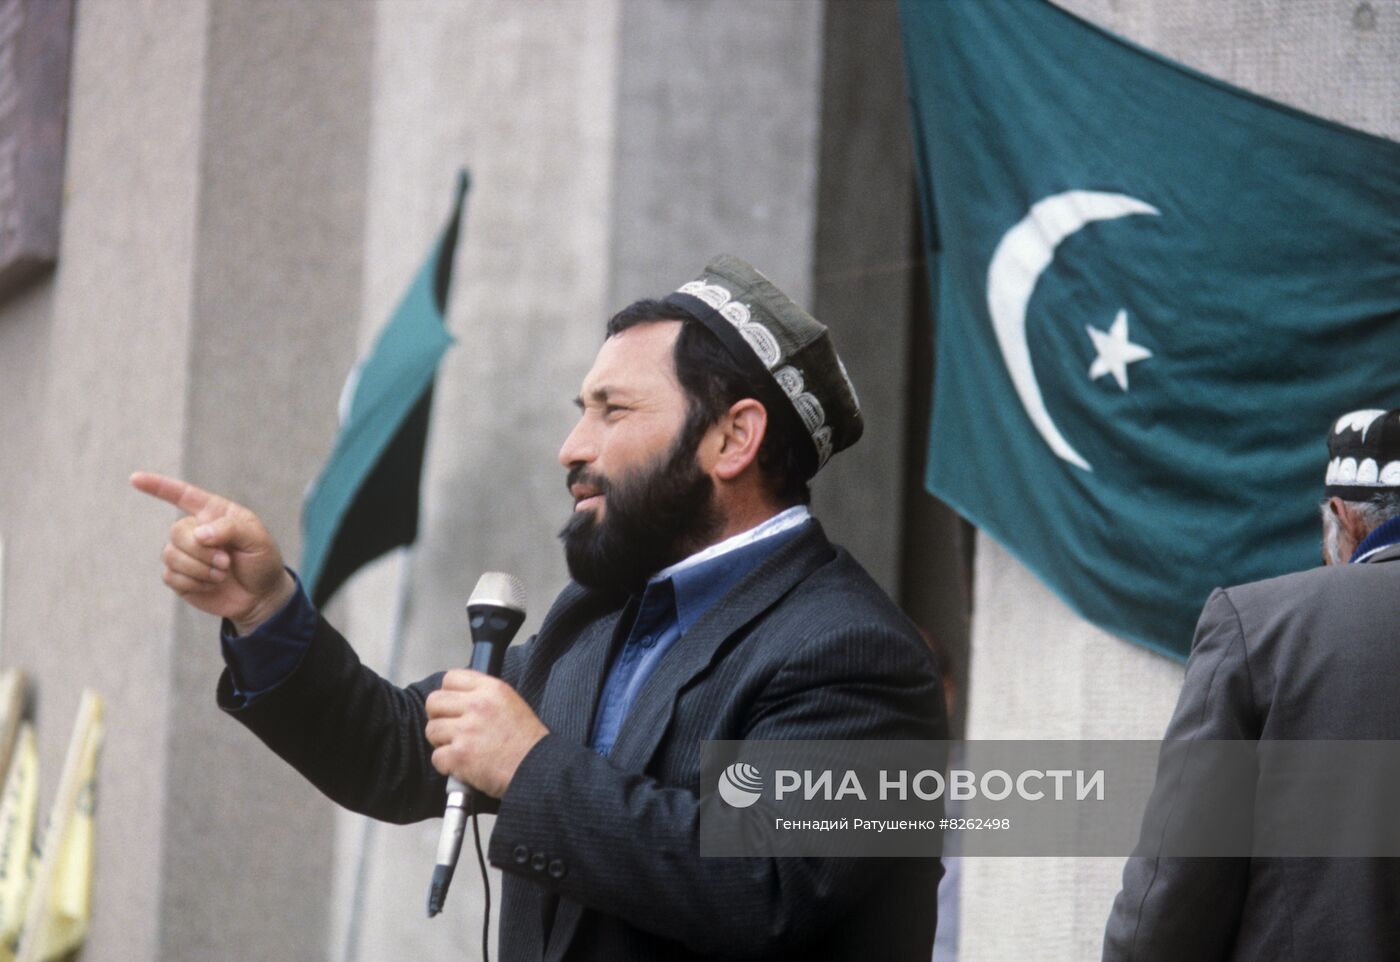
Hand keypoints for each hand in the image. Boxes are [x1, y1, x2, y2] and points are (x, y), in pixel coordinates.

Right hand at [130, 471, 295, 633]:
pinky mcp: (179, 576)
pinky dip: (194, 583)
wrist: (261, 596)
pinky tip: (212, 585)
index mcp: (214, 512)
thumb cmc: (262, 561)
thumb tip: (197, 533)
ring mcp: (185, 553)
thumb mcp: (257, 539)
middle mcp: (195, 529)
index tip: (135, 478)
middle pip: (177, 531)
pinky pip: (171, 576)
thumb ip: (230, 529)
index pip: (182, 494)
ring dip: (199, 569)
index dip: (158, 486)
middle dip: (202, 551)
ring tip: (222, 574)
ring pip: (171, 555)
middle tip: (226, 562)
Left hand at [424, 670, 548, 797]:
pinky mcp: (459, 756)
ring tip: (459, 749)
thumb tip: (459, 699)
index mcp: (491, 689)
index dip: (448, 693)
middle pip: (434, 701)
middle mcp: (477, 705)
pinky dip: (446, 765)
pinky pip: (436, 757)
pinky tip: (461, 766)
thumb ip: (485, 696)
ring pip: (431, 729)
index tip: (454, 707)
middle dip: (438, 716)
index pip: (451, 678)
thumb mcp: (511, 703)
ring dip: (441, 742)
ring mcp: (466, 730)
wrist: (538, 769)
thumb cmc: (528, 742)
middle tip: (451, 729)